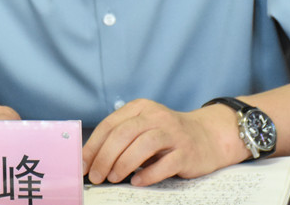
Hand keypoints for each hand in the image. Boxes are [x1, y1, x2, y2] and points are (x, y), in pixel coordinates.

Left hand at [82, 99, 240, 186]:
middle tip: (96, 176)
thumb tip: (91, 160)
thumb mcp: (143, 128)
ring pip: (143, 145)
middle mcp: (156, 116)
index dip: (94, 145)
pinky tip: (137, 181)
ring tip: (113, 178)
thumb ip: (121, 138)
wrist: (206, 137)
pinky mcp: (186, 151)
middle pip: (124, 133)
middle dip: (105, 157)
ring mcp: (173, 133)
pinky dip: (148, 174)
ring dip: (123, 163)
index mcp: (140, 108)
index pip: (110, 124)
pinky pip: (165, 164)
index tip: (83, 164)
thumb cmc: (166, 136)